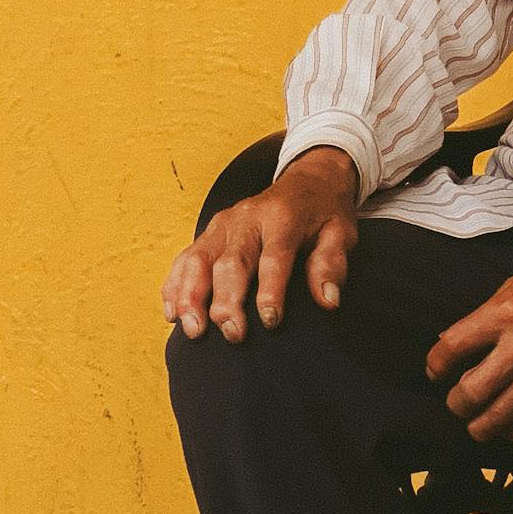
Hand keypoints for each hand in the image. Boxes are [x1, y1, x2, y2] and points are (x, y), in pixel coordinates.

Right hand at [162, 148, 359, 342]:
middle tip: (231, 333)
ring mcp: (223, 224)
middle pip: (231, 261)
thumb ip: (331, 264)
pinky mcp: (209, 232)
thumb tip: (328, 301)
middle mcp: (247, 218)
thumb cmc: (323, 214)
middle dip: (227, 300)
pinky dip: (175, 286)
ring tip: (191, 329)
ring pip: (199, 259)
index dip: (271, 291)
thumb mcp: (340, 233)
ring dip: (191, 296)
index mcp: (283, 218)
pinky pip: (186, 258)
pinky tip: (172, 314)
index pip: (275, 257)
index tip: (271, 322)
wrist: (306, 180)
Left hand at [426, 227, 512, 443]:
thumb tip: (451, 343)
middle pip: (470, 394)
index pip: (451, 349)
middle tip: (456, 399)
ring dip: (479, 425)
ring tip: (477, 420)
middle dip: (455, 403)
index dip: (435, 365)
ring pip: (498, 420)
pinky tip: (510, 426)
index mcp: (505, 313)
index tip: (436, 370)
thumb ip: (483, 317)